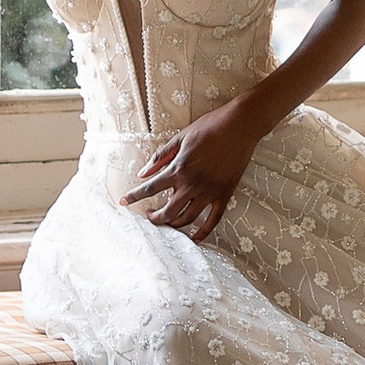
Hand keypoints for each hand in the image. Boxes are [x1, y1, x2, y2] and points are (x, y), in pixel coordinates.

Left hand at [121, 102, 260, 241]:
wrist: (240, 126)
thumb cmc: (209, 127)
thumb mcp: (180, 138)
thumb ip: (160, 157)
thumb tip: (143, 173)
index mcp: (179, 169)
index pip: (149, 188)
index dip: (134, 196)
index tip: (124, 202)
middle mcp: (192, 184)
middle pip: (167, 211)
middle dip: (155, 218)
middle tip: (149, 216)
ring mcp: (209, 192)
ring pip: (187, 219)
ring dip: (174, 224)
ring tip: (168, 222)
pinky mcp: (224, 194)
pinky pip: (213, 220)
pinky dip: (203, 232)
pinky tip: (194, 238)